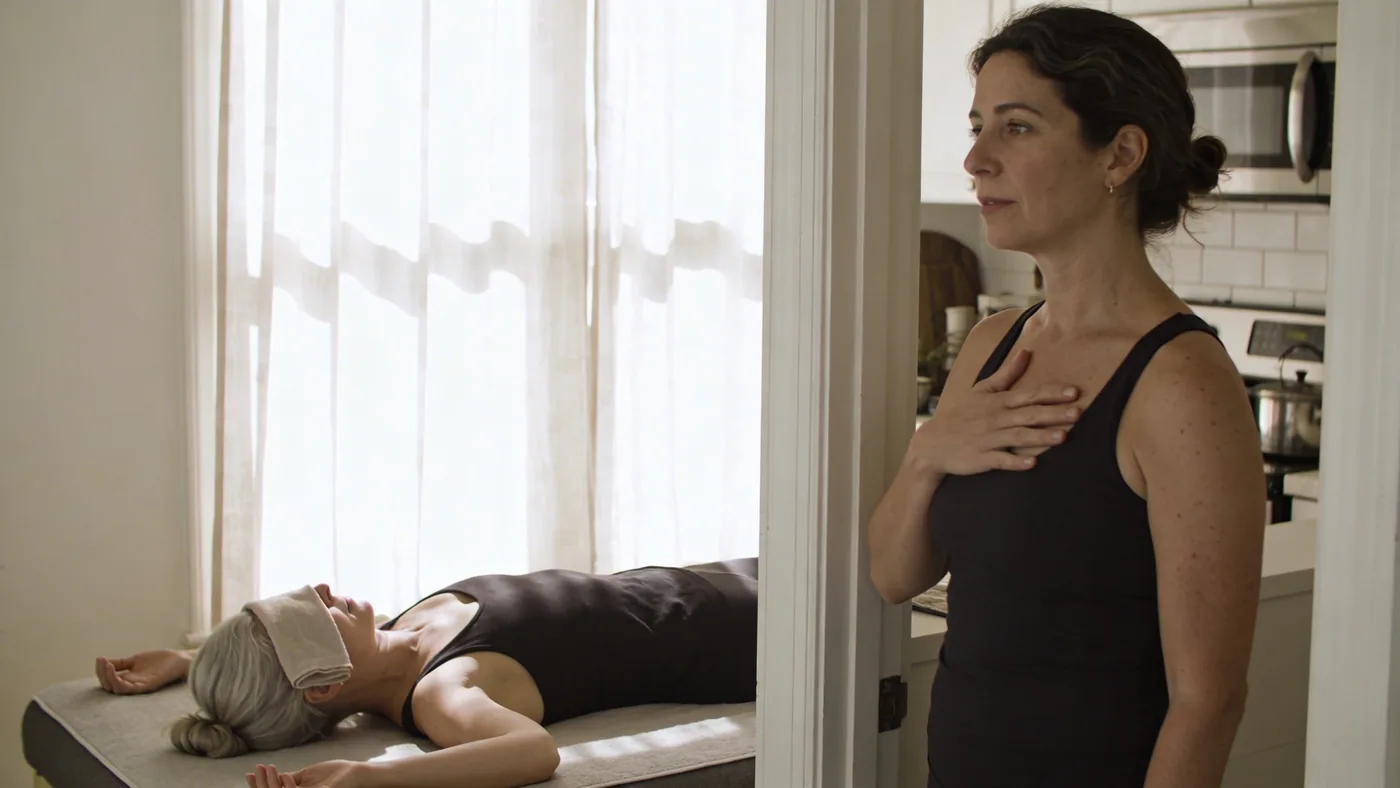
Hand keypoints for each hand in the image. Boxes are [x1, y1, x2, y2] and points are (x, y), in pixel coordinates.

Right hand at [95, 649, 190, 694]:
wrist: (179, 659)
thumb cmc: (160, 661)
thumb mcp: (135, 659)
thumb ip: (121, 663)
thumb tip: (103, 661)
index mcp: (128, 679)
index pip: (108, 680)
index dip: (101, 671)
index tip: (99, 659)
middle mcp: (131, 684)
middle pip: (109, 686)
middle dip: (102, 674)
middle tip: (101, 662)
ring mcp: (139, 686)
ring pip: (116, 688)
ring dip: (108, 677)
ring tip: (106, 664)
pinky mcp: (147, 686)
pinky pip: (128, 689)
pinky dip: (117, 681)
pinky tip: (114, 669)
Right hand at [246, 760, 370, 787]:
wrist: (354, 772)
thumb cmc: (333, 774)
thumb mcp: (306, 776)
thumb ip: (290, 779)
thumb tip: (273, 777)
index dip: (258, 786)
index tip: (248, 774)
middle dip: (261, 785)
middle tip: (257, 768)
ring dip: (272, 784)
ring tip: (269, 768)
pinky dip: (287, 786)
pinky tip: (284, 775)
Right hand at [907, 348, 1082, 476]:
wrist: (933, 442)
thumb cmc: (962, 414)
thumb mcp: (982, 390)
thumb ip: (1007, 374)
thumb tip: (1026, 352)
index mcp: (998, 402)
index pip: (1029, 395)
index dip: (1051, 393)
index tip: (1073, 392)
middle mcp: (995, 419)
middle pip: (1028, 415)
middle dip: (1054, 413)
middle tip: (1078, 412)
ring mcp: (988, 439)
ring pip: (1018, 437)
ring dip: (1040, 437)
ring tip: (1062, 437)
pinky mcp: (981, 458)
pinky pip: (1000, 460)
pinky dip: (1015, 462)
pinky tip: (1031, 464)